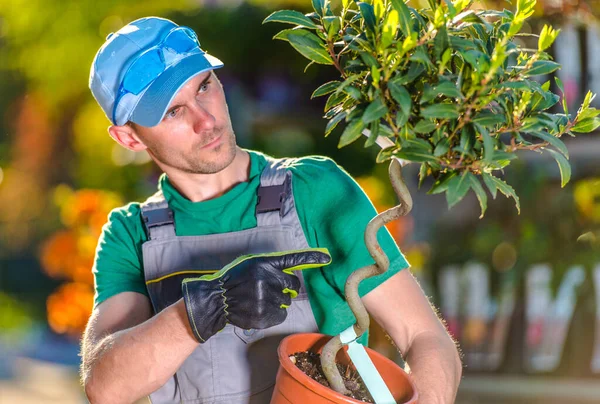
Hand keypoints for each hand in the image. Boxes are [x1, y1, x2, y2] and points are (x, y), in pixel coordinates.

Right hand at [182, 248, 331, 342]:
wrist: (218, 299)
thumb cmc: (235, 280)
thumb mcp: (252, 265)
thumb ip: (271, 268)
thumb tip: (292, 279)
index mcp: (265, 264)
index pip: (293, 259)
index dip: (312, 257)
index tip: (328, 258)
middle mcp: (268, 279)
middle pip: (293, 285)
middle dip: (285, 288)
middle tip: (269, 289)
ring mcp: (266, 298)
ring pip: (286, 301)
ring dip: (277, 302)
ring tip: (259, 300)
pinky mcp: (264, 314)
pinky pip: (281, 315)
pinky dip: (273, 314)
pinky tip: (259, 310)